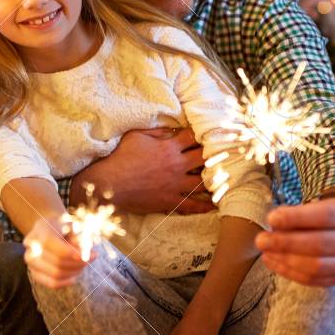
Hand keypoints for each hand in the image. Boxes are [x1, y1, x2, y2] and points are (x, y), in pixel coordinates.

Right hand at [24, 218, 87, 287]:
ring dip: (74, 272)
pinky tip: (74, 277)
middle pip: (59, 263)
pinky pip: (50, 283)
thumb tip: (86, 255)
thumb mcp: (73, 224)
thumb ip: (80, 238)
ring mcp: (30, 260)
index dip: (77, 255)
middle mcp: (31, 247)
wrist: (47, 226)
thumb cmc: (63, 225)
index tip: (94, 255)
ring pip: (55, 274)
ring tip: (83, 265)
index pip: (59, 250)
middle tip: (91, 258)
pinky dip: (65, 283)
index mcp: (41, 231)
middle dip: (79, 264)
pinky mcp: (33, 272)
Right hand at [74, 128, 212, 215]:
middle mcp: (176, 165)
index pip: (193, 137)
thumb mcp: (137, 135)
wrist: (109, 183)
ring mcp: (174, 185)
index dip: (202, 135)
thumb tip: (172, 129)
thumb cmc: (120, 157)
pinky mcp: (169, 201)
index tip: (208, 135)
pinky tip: (214, 205)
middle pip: (204, 158)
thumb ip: (157, 131)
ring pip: (203, 182)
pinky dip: (204, 206)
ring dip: (214, 180)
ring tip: (224, 178)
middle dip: (213, 155)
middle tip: (222, 155)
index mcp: (169, 147)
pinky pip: (191, 205)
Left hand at [256, 195, 334, 286]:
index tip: (271, 219)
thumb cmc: (326, 215)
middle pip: (320, 244)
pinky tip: (274, 263)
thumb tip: (274, 223)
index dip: (296, 218)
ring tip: (266, 253)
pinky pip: (313, 280)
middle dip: (286, 243)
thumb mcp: (317, 205)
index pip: (325, 217)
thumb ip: (297, 214)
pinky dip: (290, 273)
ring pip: (317, 266)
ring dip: (286, 260)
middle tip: (261, 240)